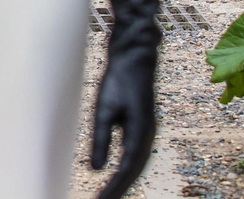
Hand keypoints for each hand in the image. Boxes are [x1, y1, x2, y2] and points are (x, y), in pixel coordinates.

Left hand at [89, 47, 155, 198]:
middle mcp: (148, 137)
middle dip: (118, 191)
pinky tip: (115, 178)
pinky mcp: (143, 130)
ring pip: (136, 167)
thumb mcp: (104, 108)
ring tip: (106, 197)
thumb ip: (101, 139)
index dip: (114, 188)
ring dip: (122, 183)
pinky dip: (125, 171)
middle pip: (133, 173)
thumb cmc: (117, 80)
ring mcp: (148, 134)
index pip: (126, 170)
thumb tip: (95, 170)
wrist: (134, 59)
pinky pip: (135, 157)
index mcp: (141, 133)